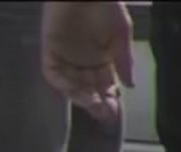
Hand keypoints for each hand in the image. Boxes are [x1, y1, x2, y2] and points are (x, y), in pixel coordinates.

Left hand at [41, 1, 134, 121]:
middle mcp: (83, 63)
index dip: (110, 98)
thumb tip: (130, 85)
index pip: (105, 85)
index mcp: (102, 59)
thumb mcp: (121, 34)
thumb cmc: (106, 7)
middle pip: (88, 89)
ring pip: (71, 86)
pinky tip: (75, 91)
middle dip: (96, 102)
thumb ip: (124, 59)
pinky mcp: (50, 53)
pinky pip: (54, 75)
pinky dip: (64, 84)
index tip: (115, 110)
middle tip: (104, 112)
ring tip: (93, 104)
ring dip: (81, 96)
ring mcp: (66, 59)